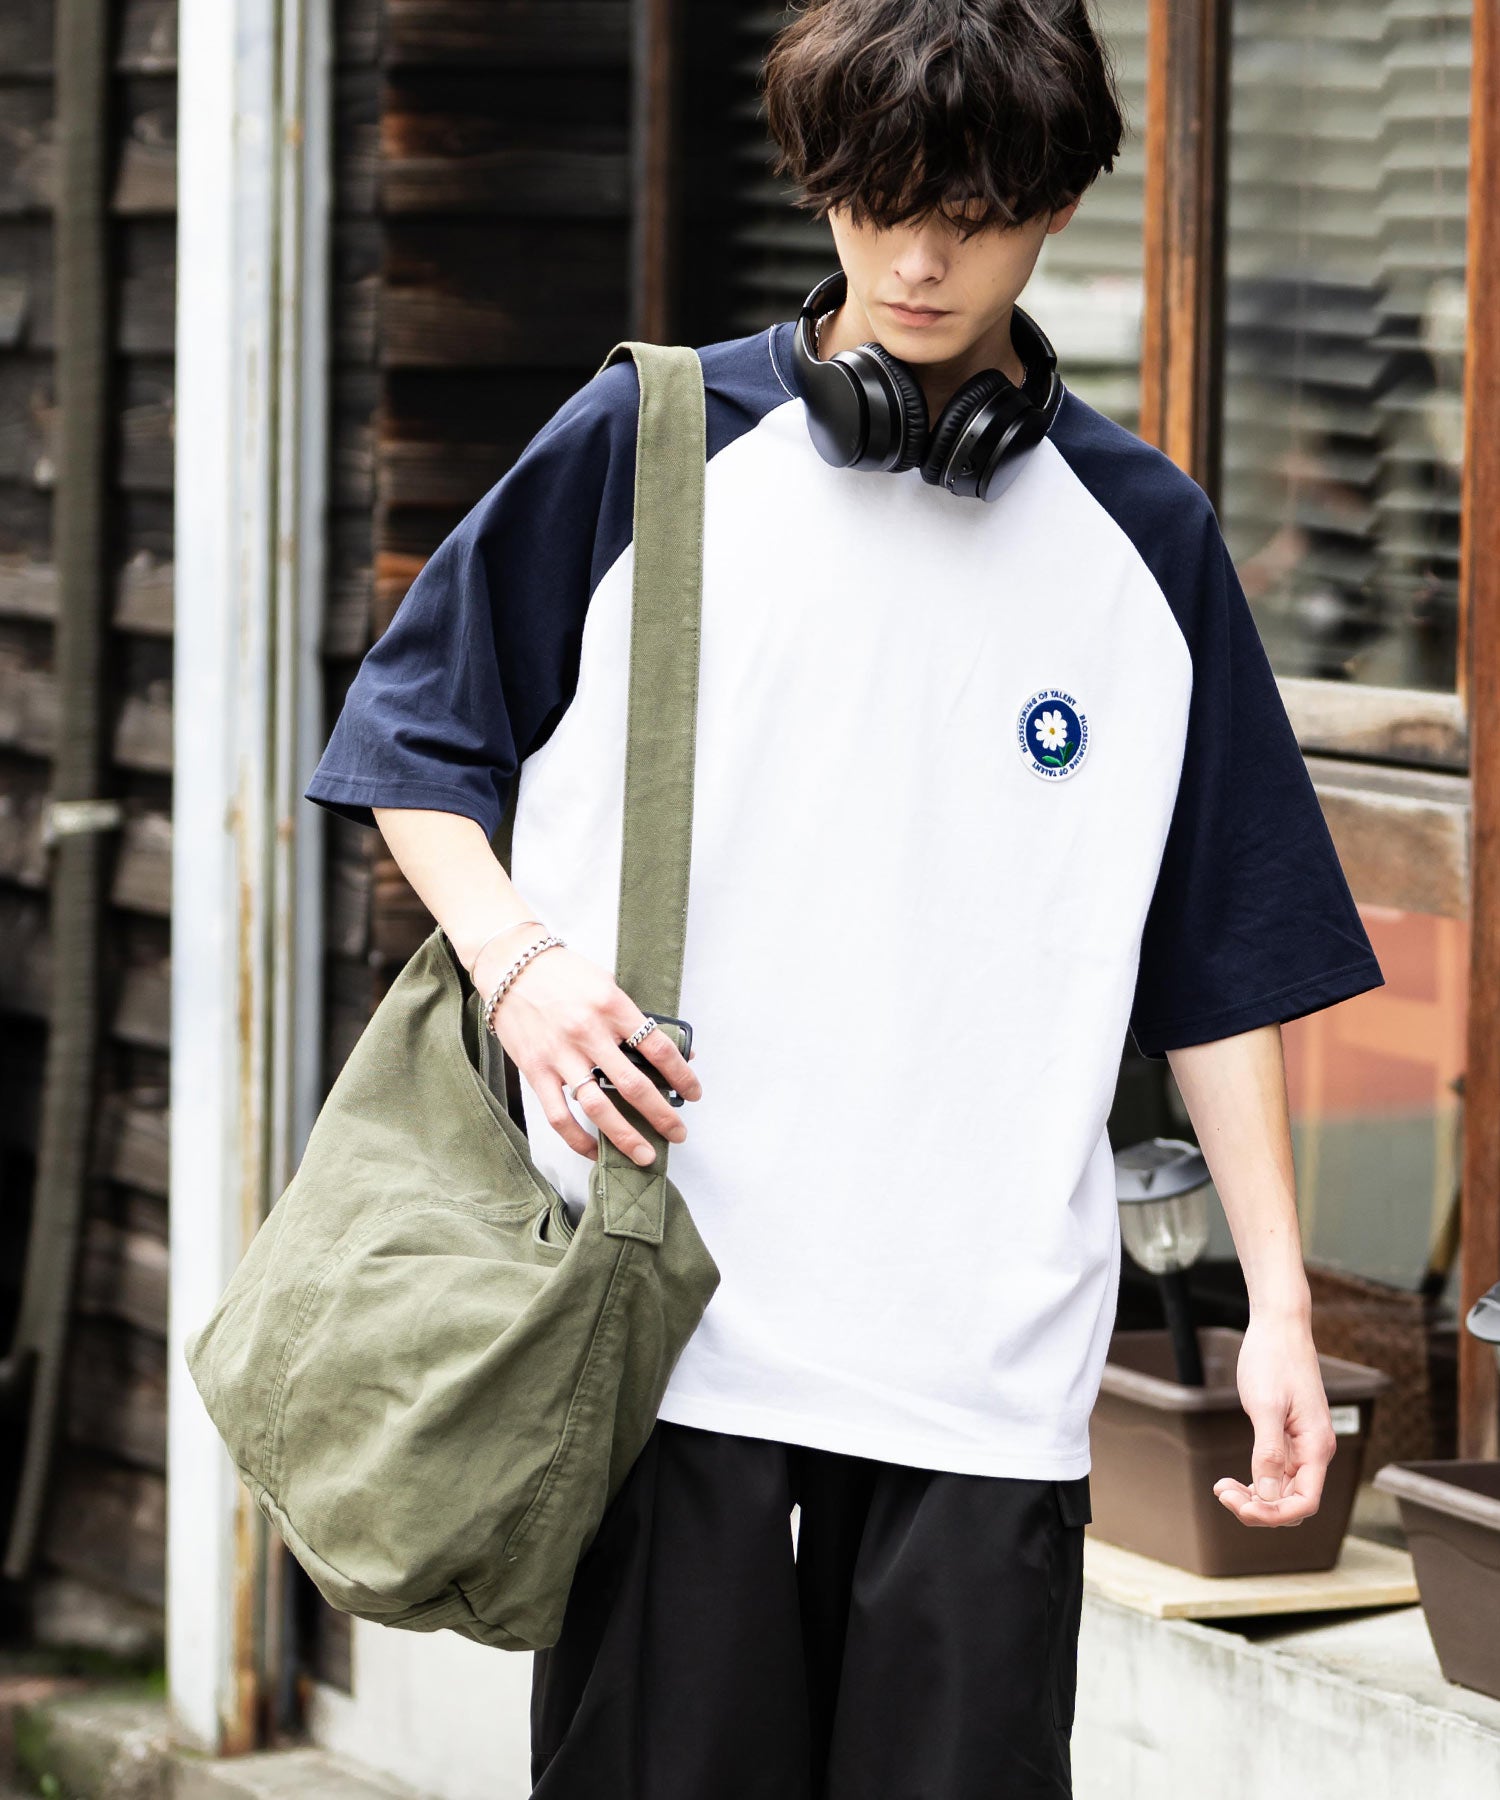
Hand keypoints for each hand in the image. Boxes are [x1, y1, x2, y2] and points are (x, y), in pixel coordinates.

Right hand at [477, 936, 701, 1167]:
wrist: (511, 965)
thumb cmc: (563, 973)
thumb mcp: (607, 984)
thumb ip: (635, 1018)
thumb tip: (674, 1050)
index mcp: (612, 1006)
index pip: (658, 1048)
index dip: (682, 1076)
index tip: (693, 1092)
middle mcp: (588, 1032)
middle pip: (633, 1085)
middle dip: (662, 1115)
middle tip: (678, 1133)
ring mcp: (560, 1054)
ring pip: (598, 1107)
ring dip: (626, 1136)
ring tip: (645, 1154)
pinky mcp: (535, 1070)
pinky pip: (559, 1116)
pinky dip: (579, 1139)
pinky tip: (595, 1150)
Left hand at [1212, 1311, 1335, 1527]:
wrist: (1277, 1328)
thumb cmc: (1273, 1359)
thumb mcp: (1266, 1406)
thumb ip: (1269, 1452)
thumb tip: (1268, 1494)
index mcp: (1316, 1446)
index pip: (1305, 1502)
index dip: (1275, 1514)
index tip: (1241, 1508)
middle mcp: (1314, 1451)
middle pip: (1293, 1501)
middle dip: (1260, 1507)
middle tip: (1223, 1494)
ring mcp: (1301, 1445)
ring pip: (1282, 1489)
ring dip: (1254, 1497)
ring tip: (1222, 1489)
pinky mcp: (1287, 1437)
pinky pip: (1275, 1473)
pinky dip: (1255, 1481)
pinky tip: (1231, 1480)